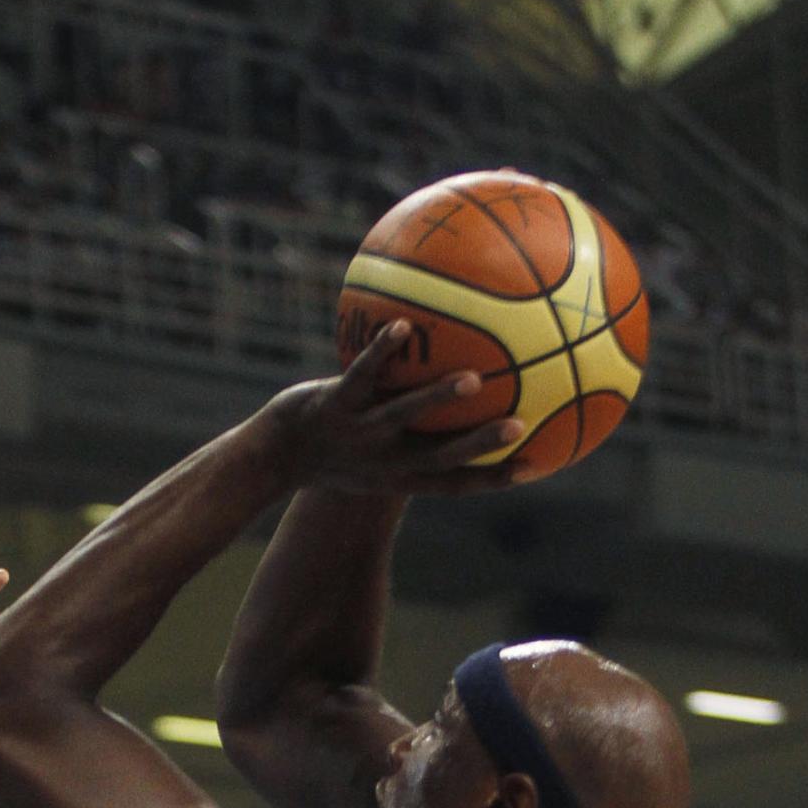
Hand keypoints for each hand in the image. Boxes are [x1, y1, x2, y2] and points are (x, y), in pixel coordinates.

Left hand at [259, 321, 532, 495]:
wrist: (273, 457)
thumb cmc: (331, 452)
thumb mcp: (373, 454)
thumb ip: (414, 432)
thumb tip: (455, 392)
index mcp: (400, 475)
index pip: (455, 482)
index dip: (493, 478)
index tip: (534, 466)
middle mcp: (384, 460)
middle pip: (440, 456)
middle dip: (480, 445)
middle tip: (520, 425)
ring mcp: (358, 434)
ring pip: (403, 417)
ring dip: (437, 399)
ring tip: (471, 381)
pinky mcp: (333, 406)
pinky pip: (361, 376)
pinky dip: (381, 352)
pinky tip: (402, 325)